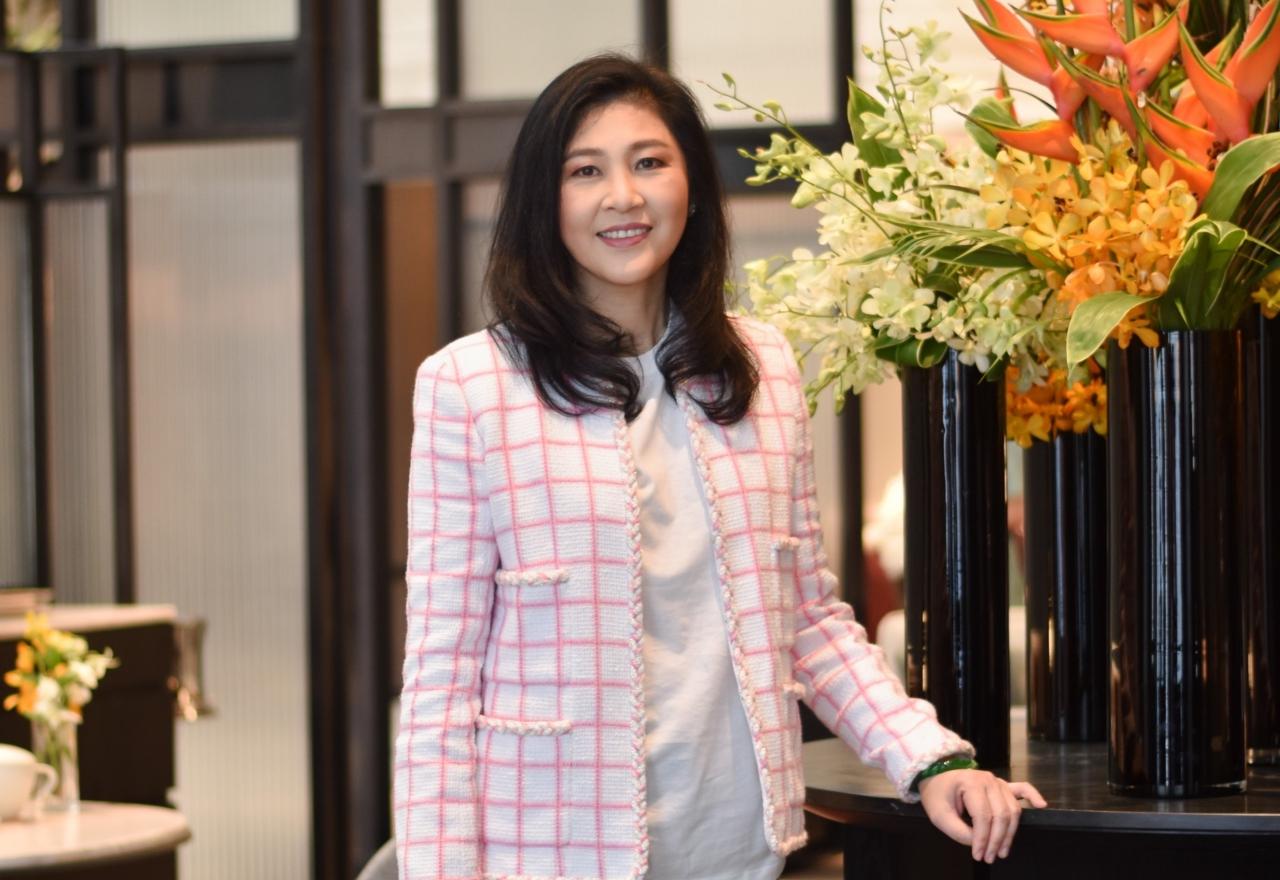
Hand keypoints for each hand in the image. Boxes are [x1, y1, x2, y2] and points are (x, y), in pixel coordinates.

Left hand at [917, 768, 1047, 862]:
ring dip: (1010, 833)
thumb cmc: (937, 793)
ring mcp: (998, 781)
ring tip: (1002, 851)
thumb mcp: (939, 814)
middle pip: (1001, 815)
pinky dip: (1033, 796)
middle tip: (990, 858)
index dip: (982, 839)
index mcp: (971, 784)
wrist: (937, 774)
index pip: (983, 816)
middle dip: (996, 840)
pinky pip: (1023, 788)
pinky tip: (1042, 806)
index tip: (978, 855)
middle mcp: (988, 781)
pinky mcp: (1003, 785)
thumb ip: (958, 831)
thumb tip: (978, 843)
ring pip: (1013, 810)